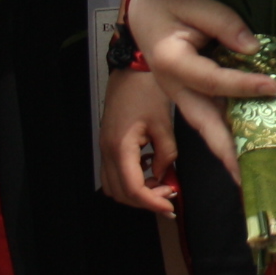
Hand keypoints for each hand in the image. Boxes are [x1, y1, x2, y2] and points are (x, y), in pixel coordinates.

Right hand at [97, 68, 177, 214]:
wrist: (132, 67)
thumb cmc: (147, 89)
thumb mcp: (164, 123)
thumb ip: (166, 154)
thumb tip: (166, 175)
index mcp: (121, 147)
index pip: (133, 188)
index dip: (152, 203)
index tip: (171, 206)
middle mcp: (107, 151)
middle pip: (120, 193)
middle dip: (145, 200)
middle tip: (169, 195)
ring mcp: (105, 147)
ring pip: (114, 186)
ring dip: (136, 193)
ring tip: (161, 185)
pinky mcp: (108, 142)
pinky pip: (114, 172)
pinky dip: (131, 180)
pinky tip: (150, 170)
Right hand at [126, 0, 274, 182]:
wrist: (144, 12)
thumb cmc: (168, 6)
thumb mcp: (195, 4)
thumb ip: (224, 23)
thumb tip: (253, 48)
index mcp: (172, 63)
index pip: (212, 81)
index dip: (243, 86)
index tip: (273, 87)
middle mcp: (176, 87)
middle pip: (204, 124)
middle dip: (228, 151)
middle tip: (248, 174)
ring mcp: (183, 95)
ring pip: (209, 127)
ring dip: (234, 146)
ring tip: (258, 164)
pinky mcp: (192, 95)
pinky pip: (214, 115)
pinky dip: (236, 127)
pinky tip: (262, 130)